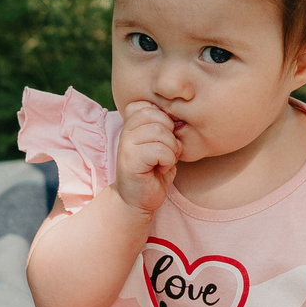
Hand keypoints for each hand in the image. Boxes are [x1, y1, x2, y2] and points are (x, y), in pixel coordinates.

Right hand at [114, 99, 179, 216]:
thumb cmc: (153, 172)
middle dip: (171, 136)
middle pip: (158, 117)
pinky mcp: (130, 160)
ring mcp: (126, 145)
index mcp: (132, 124)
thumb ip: (164, 128)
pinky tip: (159, 169)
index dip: (165, 121)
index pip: (150, 105)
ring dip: (170, 150)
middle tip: (165, 153)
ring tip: (163, 161)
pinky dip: (167, 161)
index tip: (163, 140)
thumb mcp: (161, 145)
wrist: (137, 200)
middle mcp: (126, 131)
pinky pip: (160, 150)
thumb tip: (179, 117)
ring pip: (160, 132)